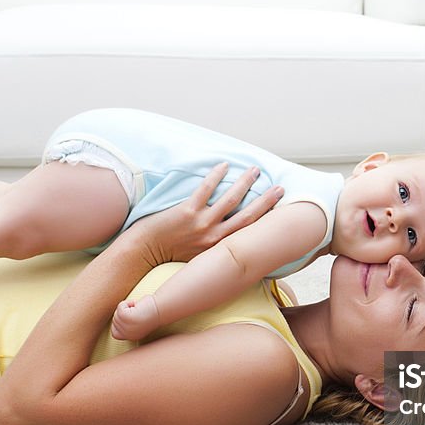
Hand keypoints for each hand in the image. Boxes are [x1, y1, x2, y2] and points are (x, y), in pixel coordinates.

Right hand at [110, 295, 159, 340]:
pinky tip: (137, 304)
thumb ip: (127, 324)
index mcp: (132, 337)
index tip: (129, 317)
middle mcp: (128, 334)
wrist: (161, 309)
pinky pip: (120, 307)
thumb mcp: (138, 323)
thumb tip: (118, 317)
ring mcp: (126, 326)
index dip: (119, 324)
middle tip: (138, 311)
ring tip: (138, 309)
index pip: (115, 334)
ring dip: (127, 307)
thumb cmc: (152, 312)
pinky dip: (128, 303)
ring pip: (117, 313)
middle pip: (115, 320)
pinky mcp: (125, 317)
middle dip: (124, 313)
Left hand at [123, 162, 282, 265]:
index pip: (249, 232)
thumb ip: (214, 250)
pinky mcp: (187, 212)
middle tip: (279, 188)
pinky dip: (215, 176)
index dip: (266, 220)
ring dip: (245, 183)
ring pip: (231, 200)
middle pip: (248, 216)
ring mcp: (202, 224)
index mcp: (220, 249)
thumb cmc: (169, 255)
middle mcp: (215, 238)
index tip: (278, 210)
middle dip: (266, 201)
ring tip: (255, 171)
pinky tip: (224, 166)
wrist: (144, 253)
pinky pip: (205, 189)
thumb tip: (227, 243)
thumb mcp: (198, 259)